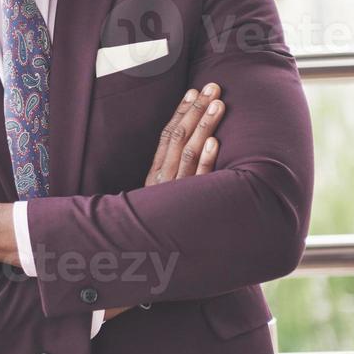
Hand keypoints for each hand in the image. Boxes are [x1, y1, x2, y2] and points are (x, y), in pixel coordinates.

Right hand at [103, 81, 225, 322]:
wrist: (134, 267)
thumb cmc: (146, 234)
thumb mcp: (148, 204)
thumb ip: (157, 181)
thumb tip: (173, 154)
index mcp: (152, 178)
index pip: (166, 138)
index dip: (180, 114)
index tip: (192, 93)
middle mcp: (162, 183)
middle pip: (180, 139)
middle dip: (197, 111)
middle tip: (213, 87)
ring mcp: (175, 195)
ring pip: (191, 154)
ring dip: (205, 127)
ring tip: (219, 103)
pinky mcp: (188, 210)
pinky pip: (198, 184)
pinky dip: (207, 162)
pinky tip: (216, 143)